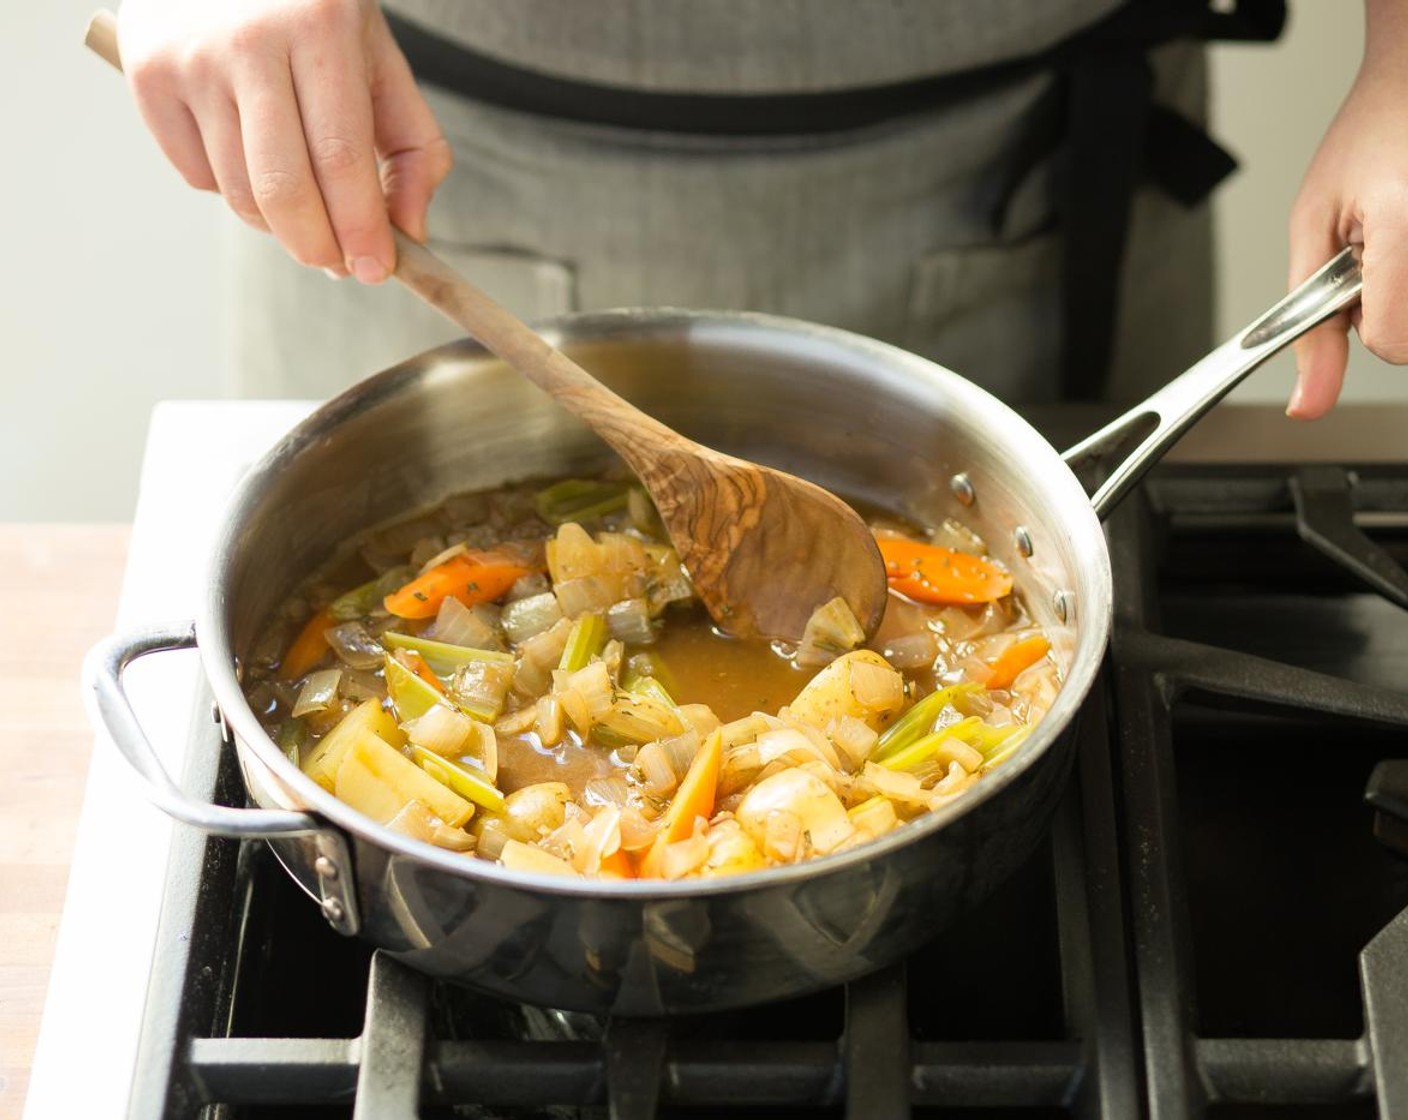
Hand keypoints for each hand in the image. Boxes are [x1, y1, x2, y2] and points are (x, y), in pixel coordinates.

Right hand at [118, 0, 452, 281]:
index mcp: (320, 30)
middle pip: (283, 190)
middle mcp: (248, 42)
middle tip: (338, 263)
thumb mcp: (377, 58)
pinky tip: (251, 155)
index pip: (341, 160)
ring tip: (303, 201)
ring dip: (279, 224)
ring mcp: (190, 60)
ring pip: (239, 194)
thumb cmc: (313, 11)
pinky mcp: (145, 75)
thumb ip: (413, 148)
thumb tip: (410, 234)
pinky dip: (233, 190)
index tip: (376, 271)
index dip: (360, 230)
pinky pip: (198, 177)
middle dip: (318, 247)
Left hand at [1286, 0, 1407, 418]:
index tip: (1359, 283)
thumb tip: (1307, 404)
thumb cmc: (1369, 136)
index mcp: (1407, 228)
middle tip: (1385, 244)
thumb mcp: (1314, 225)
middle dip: (1395, 305)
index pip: (1393, 344)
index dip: (1367, 324)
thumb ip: (1311, 326)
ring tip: (1403, 231)